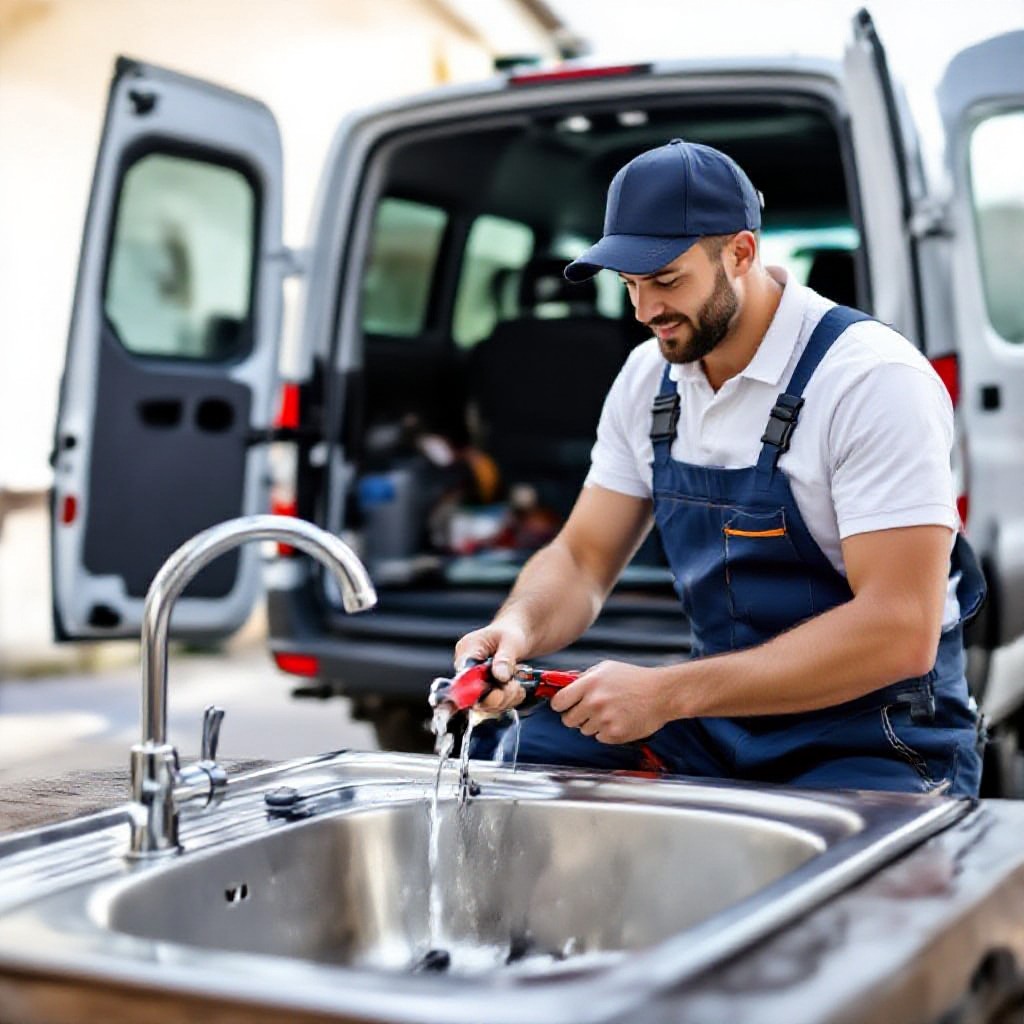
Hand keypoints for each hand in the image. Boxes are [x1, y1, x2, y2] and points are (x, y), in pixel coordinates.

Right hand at [453, 621, 527, 713]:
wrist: (516, 636)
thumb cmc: (511, 633)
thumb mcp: (511, 641)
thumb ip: (505, 659)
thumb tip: (500, 676)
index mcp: (467, 649)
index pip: (463, 675)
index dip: (477, 689)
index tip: (497, 691)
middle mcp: (465, 667)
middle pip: (472, 695)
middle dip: (497, 697)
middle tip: (515, 687)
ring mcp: (473, 681)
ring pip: (483, 703)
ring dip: (505, 700)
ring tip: (517, 686)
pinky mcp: (482, 690)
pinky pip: (492, 704)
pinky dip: (507, 701)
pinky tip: (516, 690)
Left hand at [549, 661, 672, 743]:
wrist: (662, 693)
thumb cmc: (635, 679)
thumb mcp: (607, 669)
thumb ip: (584, 677)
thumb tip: (565, 685)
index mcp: (589, 684)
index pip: (558, 702)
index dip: (560, 705)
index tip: (564, 706)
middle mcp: (594, 702)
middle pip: (568, 720)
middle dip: (575, 717)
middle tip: (589, 711)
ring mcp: (604, 719)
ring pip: (584, 730)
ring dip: (593, 724)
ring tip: (610, 713)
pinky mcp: (615, 734)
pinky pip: (599, 738)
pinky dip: (606, 732)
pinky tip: (618, 720)